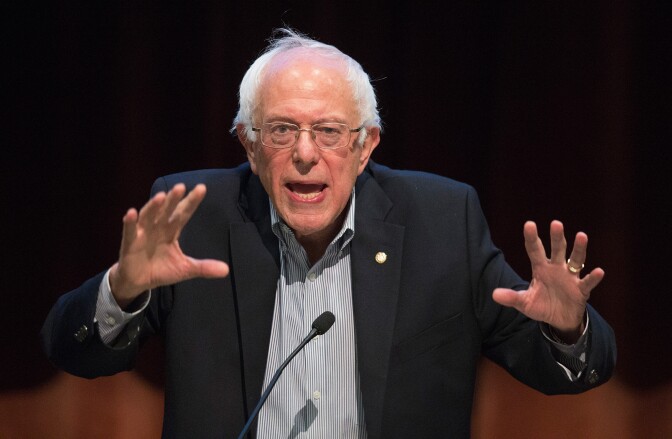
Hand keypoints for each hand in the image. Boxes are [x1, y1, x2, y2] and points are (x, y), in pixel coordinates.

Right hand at [109, 183, 228, 307]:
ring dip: (153, 207)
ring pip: (148, 217)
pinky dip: (129, 222)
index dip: (191, 202)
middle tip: (181, 187)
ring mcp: (143, 234)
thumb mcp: (185, 269)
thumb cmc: (161, 269)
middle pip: (167, 211)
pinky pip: (129, 231)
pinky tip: (131, 213)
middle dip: (174, 200)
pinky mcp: (129, 243)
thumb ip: (204, 267)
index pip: (184, 213)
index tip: (202, 188)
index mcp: (172, 231)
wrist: (139, 281)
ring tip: (161, 196)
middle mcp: (158, 228)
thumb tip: (226, 270)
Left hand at [492, 220, 603, 342]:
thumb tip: (494, 295)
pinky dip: (593, 277)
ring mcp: (570, 277)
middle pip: (557, 250)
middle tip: (556, 223)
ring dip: (579, 249)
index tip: (529, 224)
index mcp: (540, 268)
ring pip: (575, 260)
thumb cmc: (542, 306)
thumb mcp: (525, 303)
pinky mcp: (581, 290)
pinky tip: (599, 271)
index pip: (535, 250)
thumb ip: (512, 298)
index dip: (532, 238)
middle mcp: (556, 268)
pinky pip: (588, 282)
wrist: (559, 320)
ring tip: (581, 236)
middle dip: (557, 237)